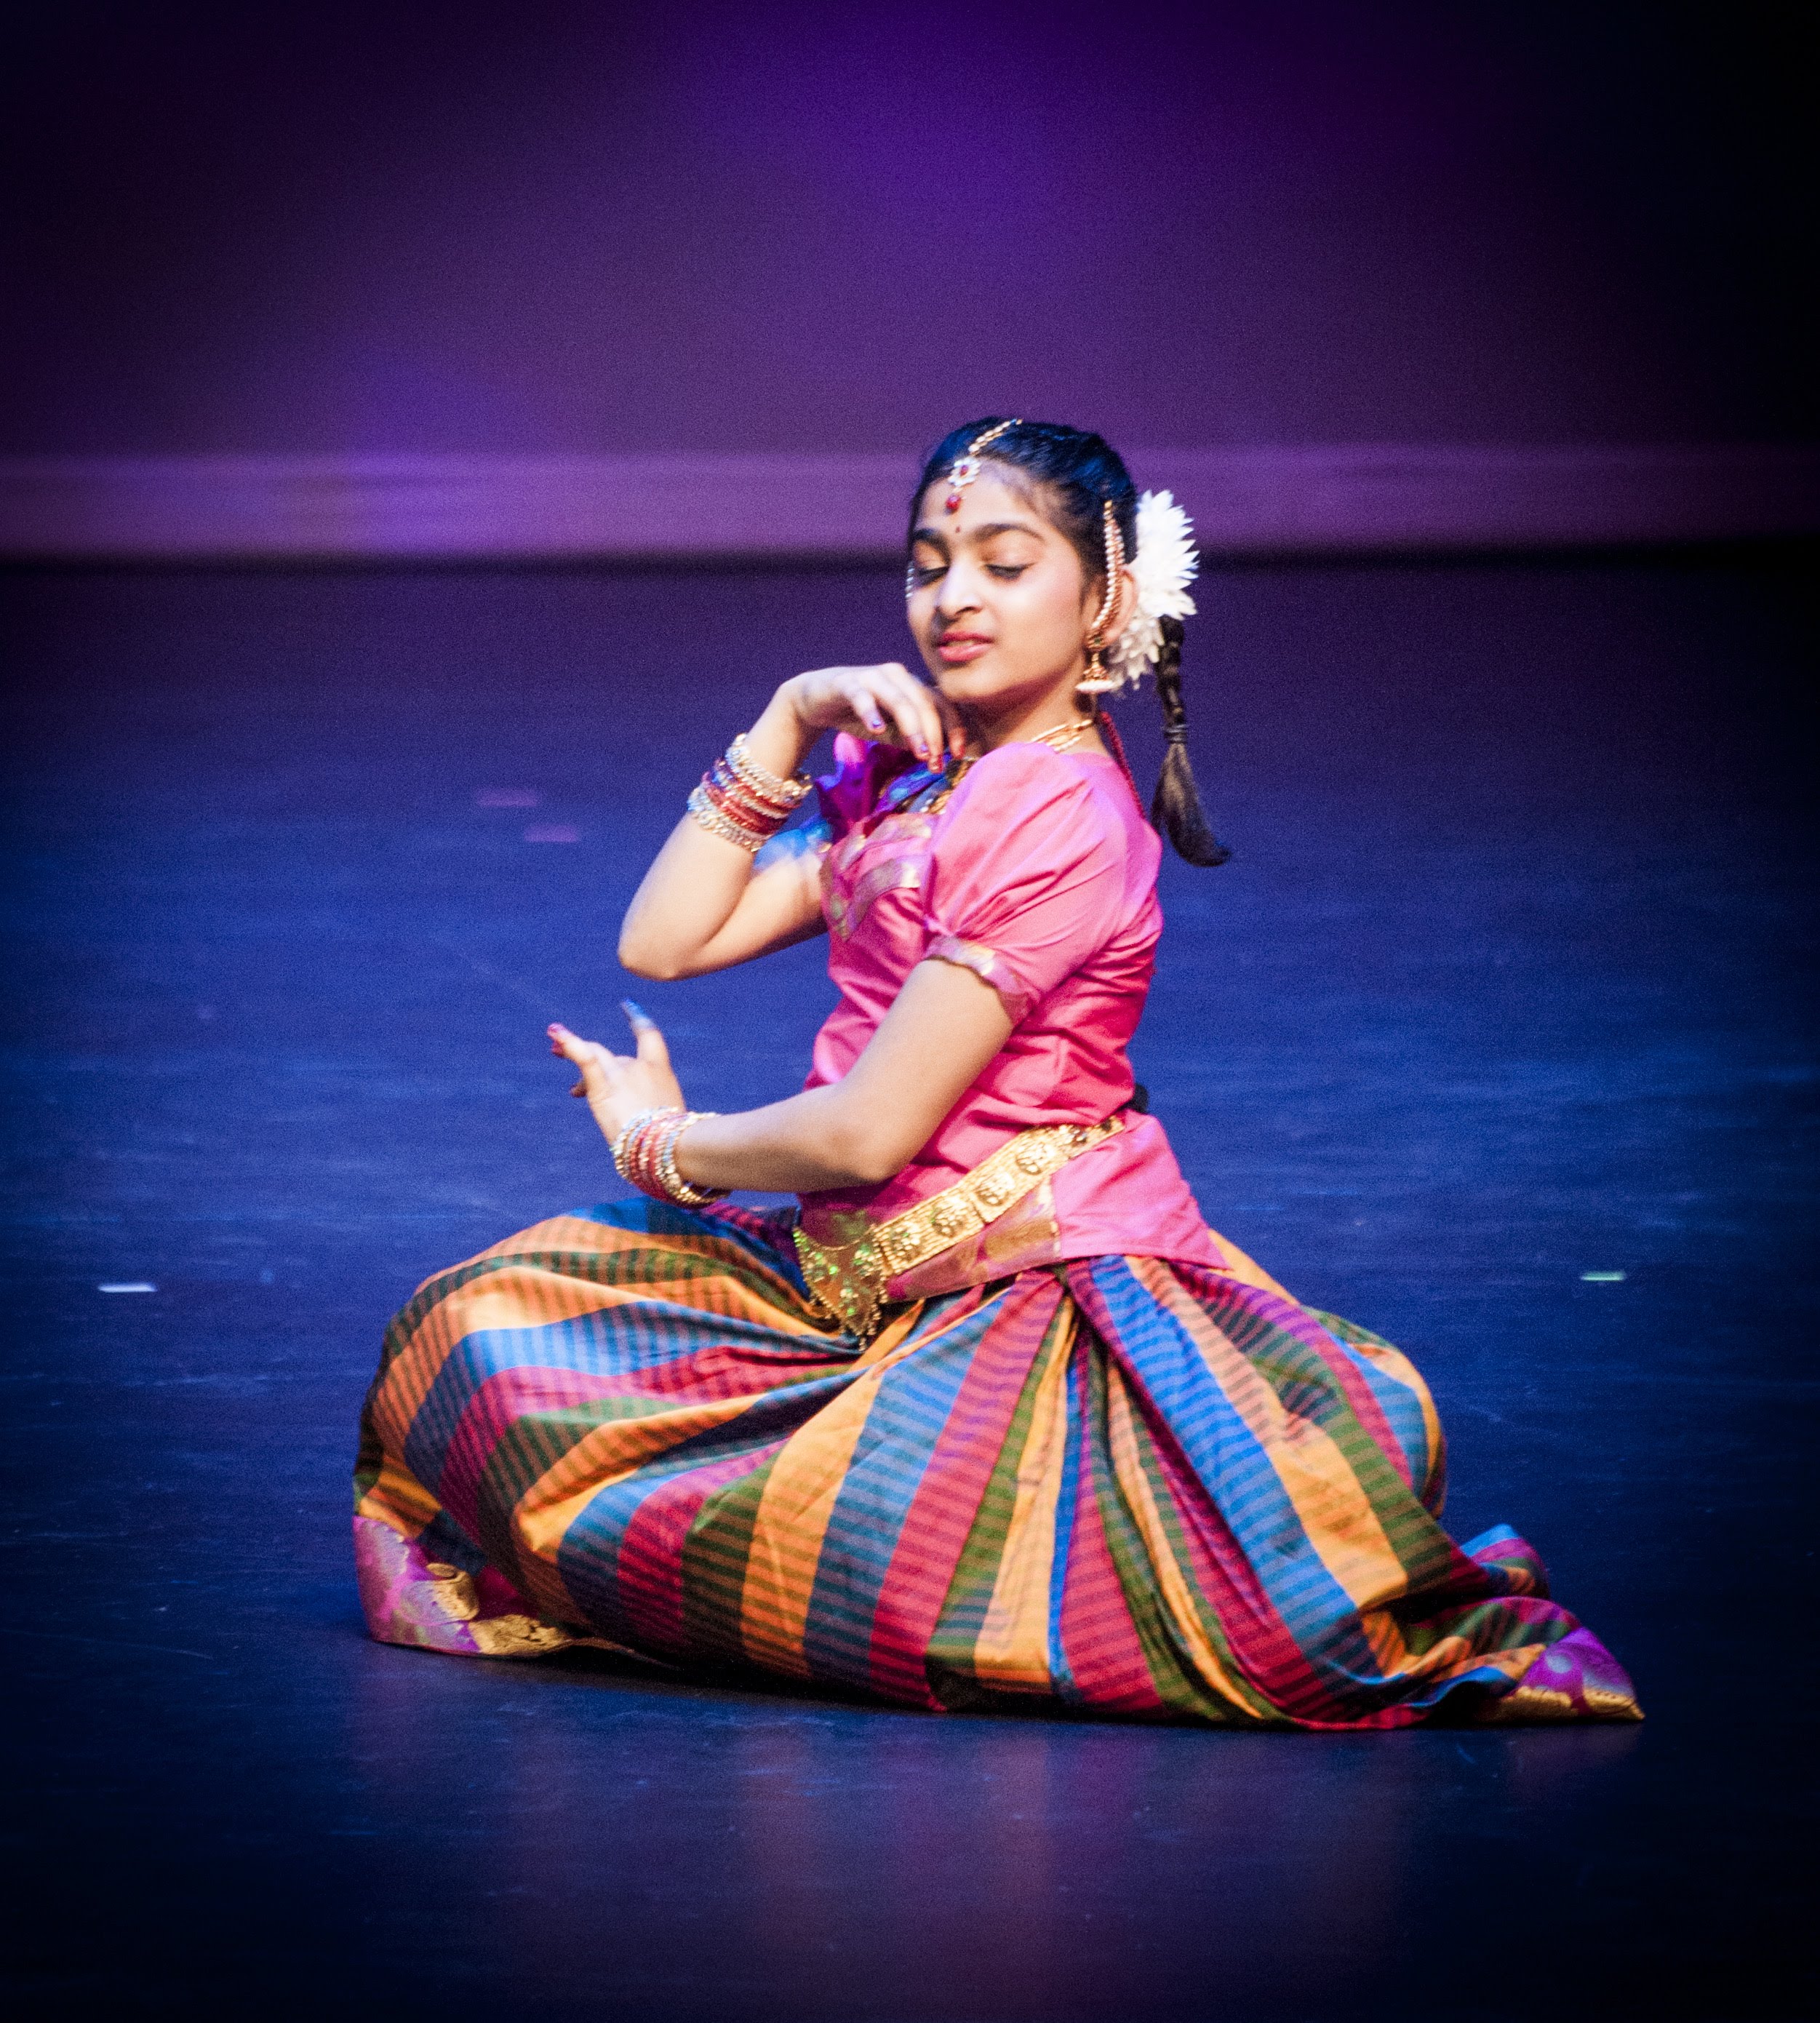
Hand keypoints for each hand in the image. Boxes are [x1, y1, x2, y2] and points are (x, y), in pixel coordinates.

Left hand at [548, 1001, 685, 1148]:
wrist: (668, 1145)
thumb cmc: (674, 1143)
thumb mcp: (668, 1122)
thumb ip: (653, 1114)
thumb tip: (641, 1125)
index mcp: (662, 1072)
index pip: (649, 1036)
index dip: (638, 1020)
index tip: (629, 1007)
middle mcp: (640, 1066)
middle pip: (613, 1056)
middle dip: (593, 1052)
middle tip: (567, 1052)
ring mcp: (621, 1075)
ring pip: (594, 1056)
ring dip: (572, 1050)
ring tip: (554, 1049)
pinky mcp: (603, 1088)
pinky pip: (584, 1058)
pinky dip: (569, 1043)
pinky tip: (555, 1032)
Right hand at [785, 663, 963, 765]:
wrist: (817, 699)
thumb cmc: (859, 714)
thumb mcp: (891, 731)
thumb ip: (912, 738)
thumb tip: (938, 756)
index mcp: (912, 685)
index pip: (941, 703)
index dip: (953, 728)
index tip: (958, 754)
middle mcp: (897, 675)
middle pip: (924, 702)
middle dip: (933, 734)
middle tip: (935, 762)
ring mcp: (873, 676)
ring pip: (899, 700)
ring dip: (912, 727)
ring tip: (918, 752)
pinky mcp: (847, 683)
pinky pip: (862, 697)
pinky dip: (871, 712)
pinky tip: (877, 729)